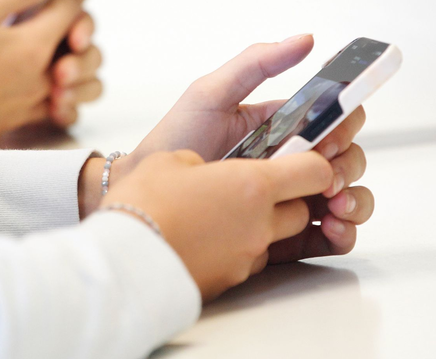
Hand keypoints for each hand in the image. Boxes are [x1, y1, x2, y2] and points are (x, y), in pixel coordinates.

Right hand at [0, 0, 101, 141]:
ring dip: (83, 66)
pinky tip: (54, 85)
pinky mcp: (21, 120)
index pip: (71, 5)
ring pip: (85, 86)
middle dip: (84, 26)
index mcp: (32, 45)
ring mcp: (33, 103)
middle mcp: (41, 78)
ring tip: (65, 53)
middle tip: (65, 13)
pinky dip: (69, 98)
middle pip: (88, 48)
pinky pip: (63, 111)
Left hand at [50, 10, 103, 126]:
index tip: (76, 41)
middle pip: (91, 54)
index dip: (84, 28)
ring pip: (90, 84)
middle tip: (61, 74)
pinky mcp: (47, 111)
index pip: (80, 19)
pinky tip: (54, 114)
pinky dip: (69, 113)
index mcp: (42, 22)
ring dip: (80, 90)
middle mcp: (56, 51)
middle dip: (82, 64)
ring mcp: (56, 83)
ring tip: (57, 98)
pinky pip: (73, 113)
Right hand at [100, 149, 333, 301]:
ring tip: (222, 213)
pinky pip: (248, 259)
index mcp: (252, 185)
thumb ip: (204, 163)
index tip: (302, 157)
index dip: (314, 162)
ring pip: (276, 237)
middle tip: (254, 186)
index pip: (315, 171)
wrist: (123, 259)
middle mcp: (260, 223)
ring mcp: (247, 256)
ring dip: (261, 224)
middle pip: (303, 209)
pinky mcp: (231, 281)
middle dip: (288, 197)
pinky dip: (236, 246)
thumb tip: (207, 172)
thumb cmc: (144, 205)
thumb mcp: (173, 161)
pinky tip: (207, 237)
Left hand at [124, 34, 374, 267]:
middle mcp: (291, 159)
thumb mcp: (211, 93)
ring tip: (334, 205)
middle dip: (348, 165)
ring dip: (356, 199)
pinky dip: (342, 233)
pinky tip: (331, 227)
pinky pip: (328, 235)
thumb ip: (255, 63)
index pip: (334, 119)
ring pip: (348, 196)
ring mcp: (290, 194)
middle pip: (347, 158)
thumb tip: (306, 39)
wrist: (149, 189)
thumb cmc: (177, 138)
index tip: (329, 135)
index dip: (343, 125)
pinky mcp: (284, 230)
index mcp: (283, 124)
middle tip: (327, 175)